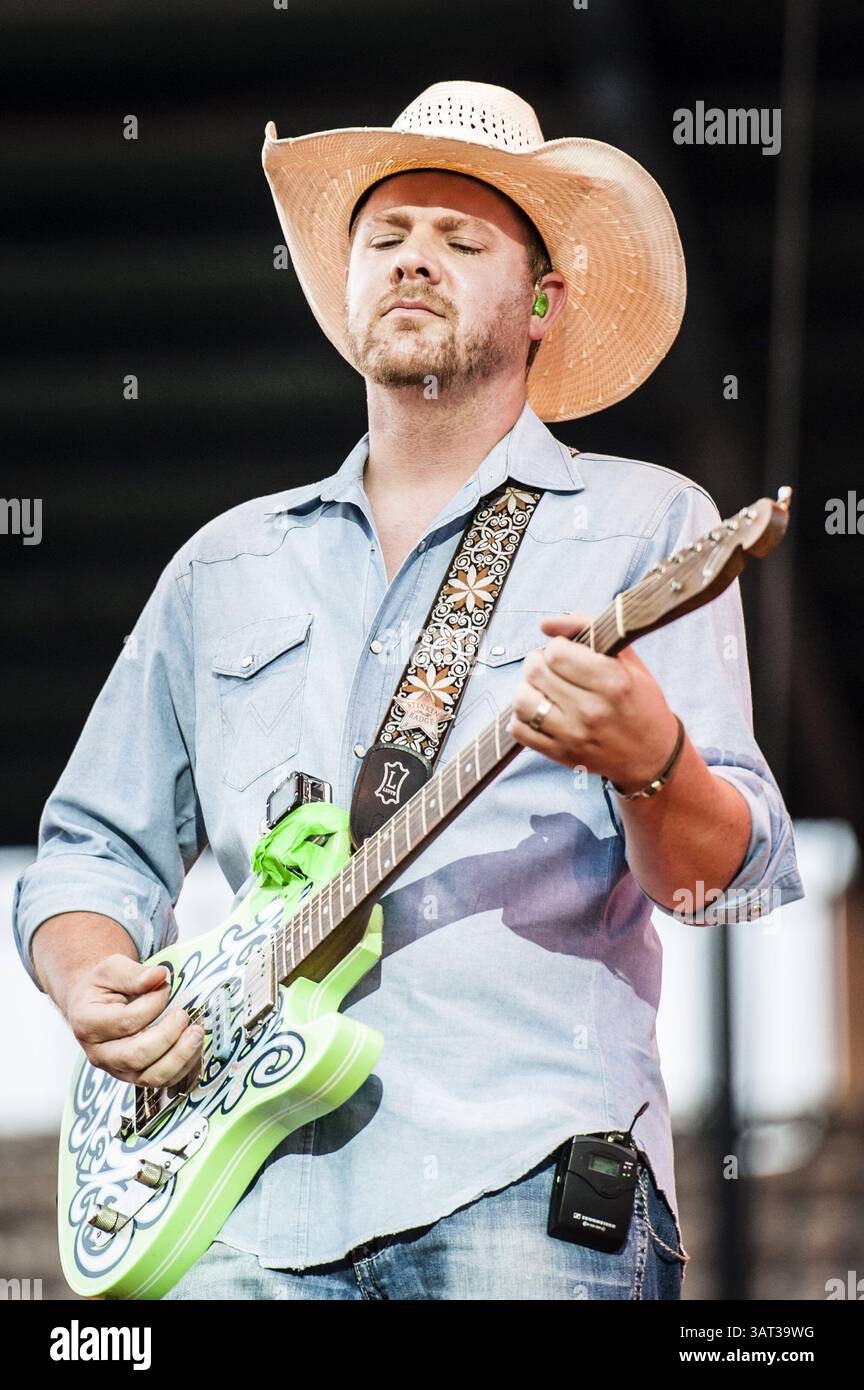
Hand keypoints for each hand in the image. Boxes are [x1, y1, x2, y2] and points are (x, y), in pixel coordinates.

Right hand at [64, 954, 203, 1087]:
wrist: (93, 1005)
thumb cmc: (102, 987)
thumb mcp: (111, 969)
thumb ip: (134, 974)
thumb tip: (159, 975)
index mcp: (88, 1024)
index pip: (126, 1022)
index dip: (152, 1005)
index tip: (165, 988)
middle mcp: (99, 1053)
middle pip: (137, 1056)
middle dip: (168, 1036)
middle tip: (184, 1015)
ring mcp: (116, 1069)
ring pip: (150, 1076)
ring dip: (180, 1056)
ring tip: (196, 1033)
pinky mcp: (133, 1076)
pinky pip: (161, 1081)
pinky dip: (183, 1067)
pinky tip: (194, 1046)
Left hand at [506, 611, 680, 790]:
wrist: (653, 755)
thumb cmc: (640, 701)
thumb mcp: (627, 659)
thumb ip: (588, 628)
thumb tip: (545, 623)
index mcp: (612, 682)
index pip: (556, 652)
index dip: (557, 646)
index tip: (567, 652)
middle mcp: (592, 711)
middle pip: (535, 672)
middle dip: (538, 662)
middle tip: (550, 666)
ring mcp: (574, 736)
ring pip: (522, 700)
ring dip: (527, 688)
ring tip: (543, 689)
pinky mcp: (562, 755)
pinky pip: (520, 730)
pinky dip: (522, 717)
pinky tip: (540, 711)